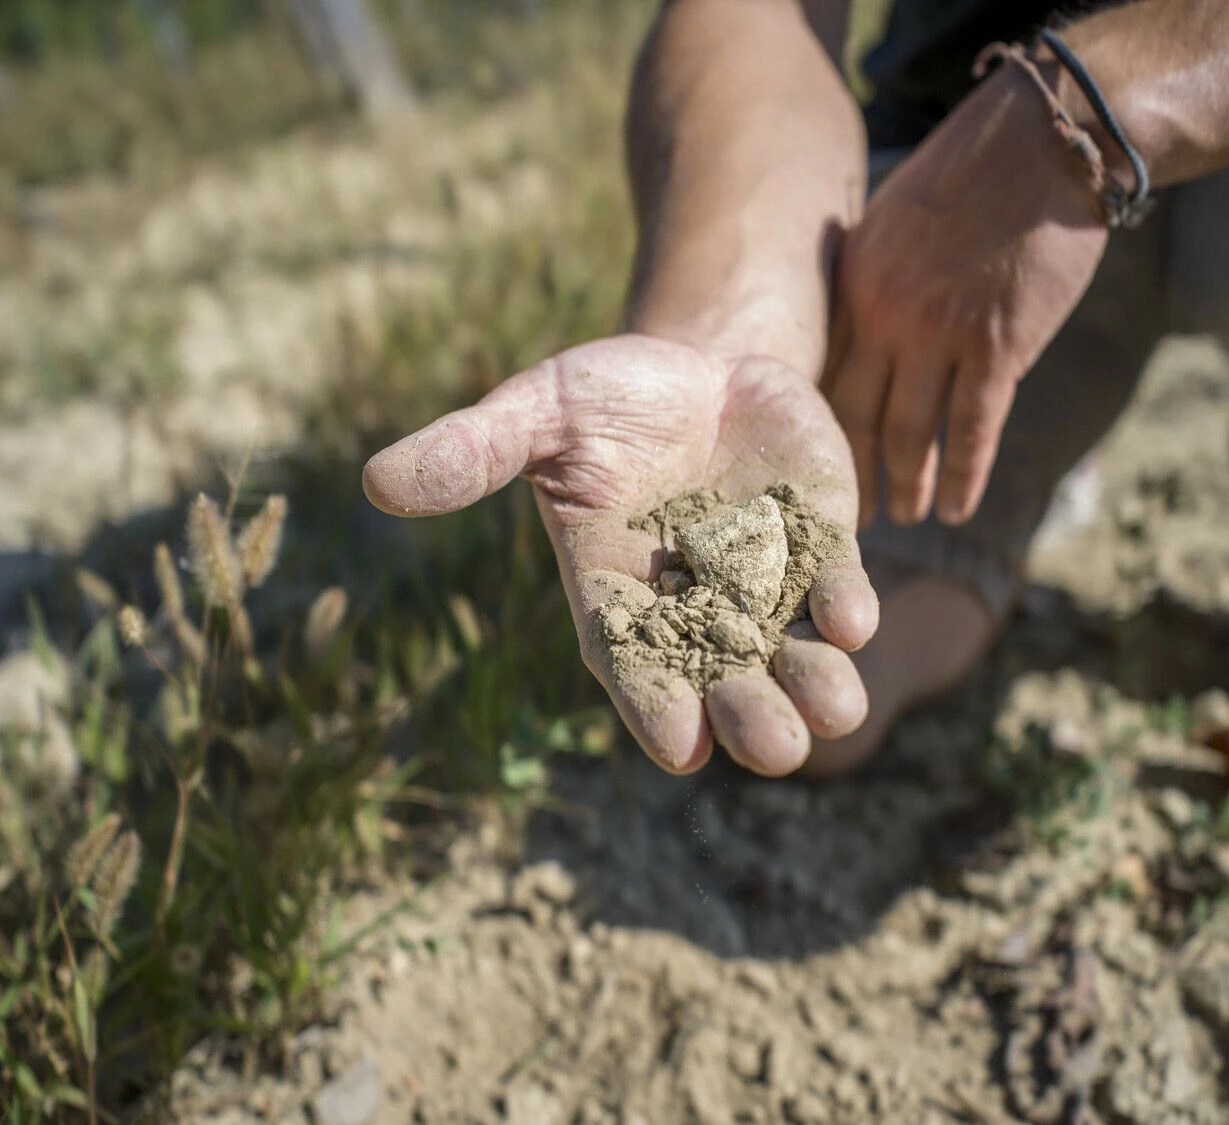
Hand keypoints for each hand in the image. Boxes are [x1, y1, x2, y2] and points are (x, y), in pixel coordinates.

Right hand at [363, 335, 878, 775]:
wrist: (698, 366)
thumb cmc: (605, 400)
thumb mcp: (537, 412)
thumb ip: (473, 450)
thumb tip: (376, 482)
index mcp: (618, 597)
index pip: (634, 667)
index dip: (657, 707)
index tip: (682, 746)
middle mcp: (696, 610)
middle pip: (726, 683)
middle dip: (752, 715)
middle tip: (773, 746)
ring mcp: (765, 584)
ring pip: (795, 656)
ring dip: (818, 686)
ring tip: (837, 710)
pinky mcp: (820, 545)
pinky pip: (835, 590)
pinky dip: (845, 608)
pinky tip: (852, 619)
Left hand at [826, 66, 1108, 525]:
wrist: (1045, 140)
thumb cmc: (975, 170)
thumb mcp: (894, 218)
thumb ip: (874, 277)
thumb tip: (864, 326)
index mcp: (855, 286)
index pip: (825, 377)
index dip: (820, 431)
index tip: (815, 466)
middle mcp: (884, 317)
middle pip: (853, 417)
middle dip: (851, 473)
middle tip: (848, 517)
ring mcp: (938, 335)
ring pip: (908, 434)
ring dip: (905, 486)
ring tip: (904, 520)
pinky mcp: (996, 347)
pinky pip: (972, 429)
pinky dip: (962, 476)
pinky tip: (956, 509)